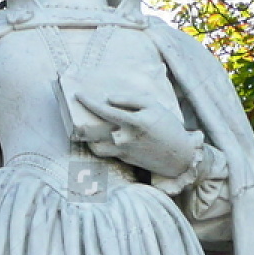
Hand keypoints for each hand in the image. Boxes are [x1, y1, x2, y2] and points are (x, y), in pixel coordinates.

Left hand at [73, 91, 197, 178]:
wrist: (179, 156)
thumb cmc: (168, 127)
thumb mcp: (154, 106)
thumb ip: (131, 100)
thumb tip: (109, 99)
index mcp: (133, 122)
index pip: (104, 110)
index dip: (89, 102)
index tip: (78, 94)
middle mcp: (124, 138)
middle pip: (93, 131)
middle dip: (81, 121)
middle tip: (74, 113)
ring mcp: (123, 151)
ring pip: (96, 146)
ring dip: (88, 137)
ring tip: (85, 128)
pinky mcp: (124, 160)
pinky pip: (106, 151)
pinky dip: (100, 144)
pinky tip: (101, 136)